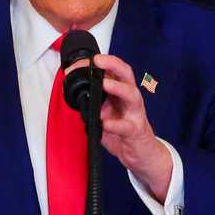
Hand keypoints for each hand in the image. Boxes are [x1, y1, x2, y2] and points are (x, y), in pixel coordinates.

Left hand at [65, 54, 172, 199]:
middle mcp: (129, 98)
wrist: (141, 153)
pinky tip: (104, 123)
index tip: (77, 64)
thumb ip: (93, 102)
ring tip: (104, 84)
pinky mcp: (136, 131)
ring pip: (131, 94)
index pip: (111, 70)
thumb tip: (74, 94)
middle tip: (97, 61)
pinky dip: (114, 125)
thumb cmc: (123, 130)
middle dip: (112, 64)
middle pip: (126, 74)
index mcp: (120, 92)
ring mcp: (135, 113)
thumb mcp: (105, 112)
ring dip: (118, 87)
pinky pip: (126, 126)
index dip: (96, 64)